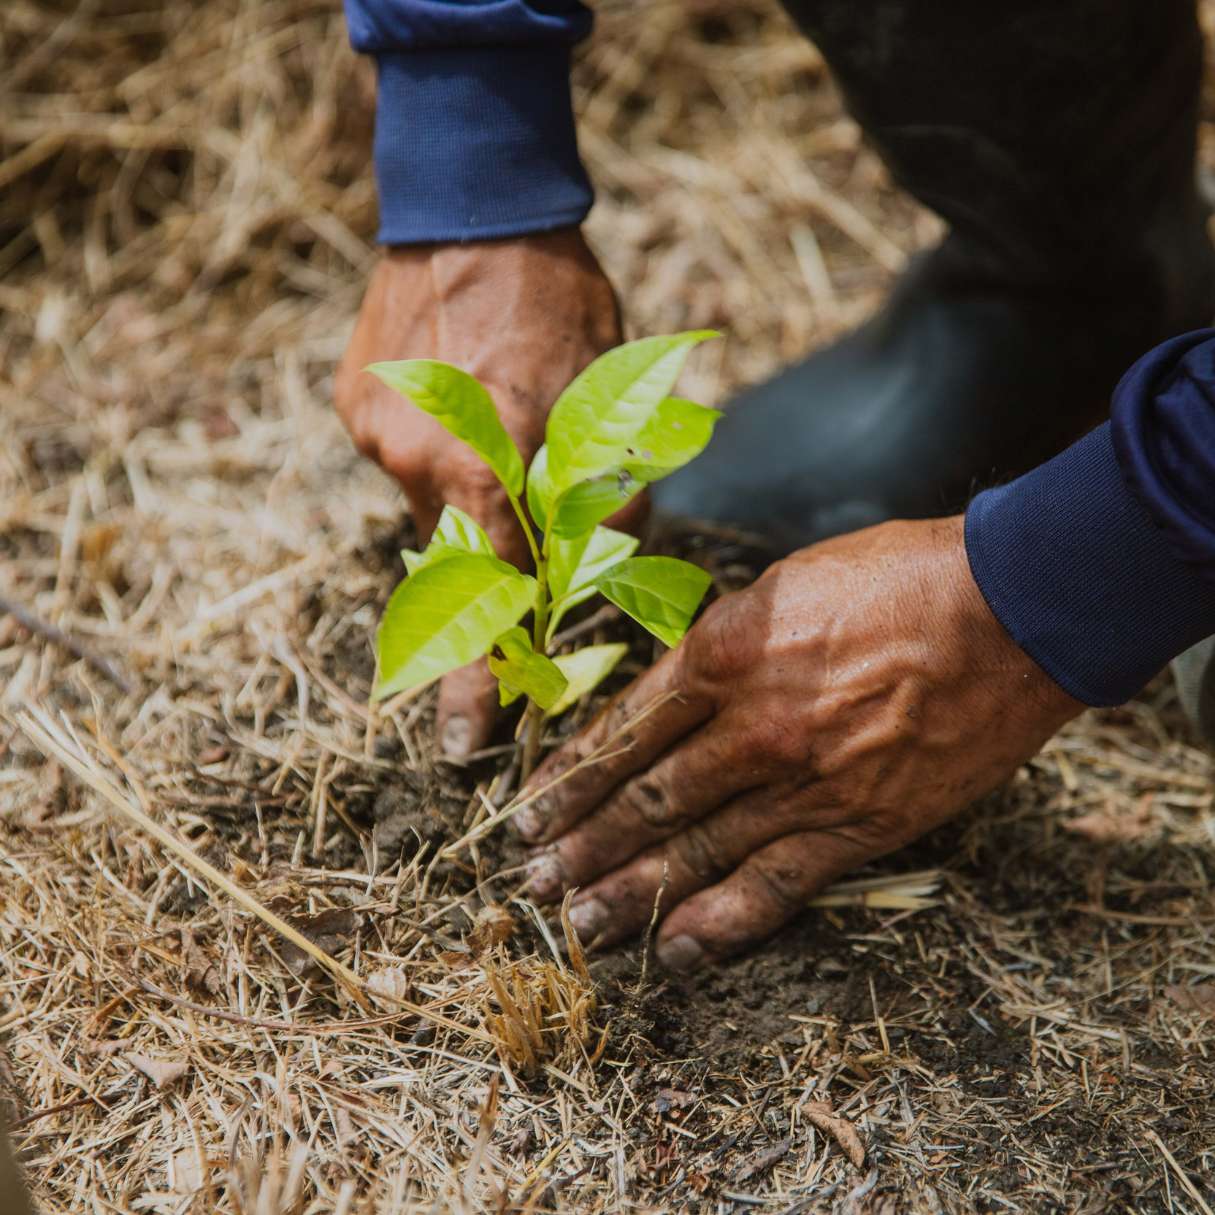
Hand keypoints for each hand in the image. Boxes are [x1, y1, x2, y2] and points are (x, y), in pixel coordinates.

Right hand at [336, 229, 622, 755]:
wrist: (472, 207)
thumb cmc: (560, 305)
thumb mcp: (610, 402)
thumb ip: (605, 504)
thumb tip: (597, 586)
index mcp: (489, 460)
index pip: (488, 599)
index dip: (479, 676)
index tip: (466, 745)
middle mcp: (417, 459)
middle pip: (460, 562)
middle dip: (492, 571)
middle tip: (516, 538)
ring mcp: (375, 433)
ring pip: (432, 516)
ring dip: (471, 506)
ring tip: (499, 439)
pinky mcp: (353, 407)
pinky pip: (404, 468)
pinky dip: (440, 463)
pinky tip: (465, 412)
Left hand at [516, 516, 1081, 969]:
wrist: (1012, 608)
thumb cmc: (899, 576)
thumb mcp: (784, 584)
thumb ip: (723, 644)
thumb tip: (678, 688)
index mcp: (724, 652)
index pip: (624, 731)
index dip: (572, 778)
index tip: (532, 810)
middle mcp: (750, 726)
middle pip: (646, 798)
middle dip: (581, 844)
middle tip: (531, 881)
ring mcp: (804, 784)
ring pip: (695, 850)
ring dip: (628, 892)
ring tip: (577, 925)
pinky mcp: (860, 826)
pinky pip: (775, 885)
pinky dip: (720, 923)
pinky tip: (673, 950)